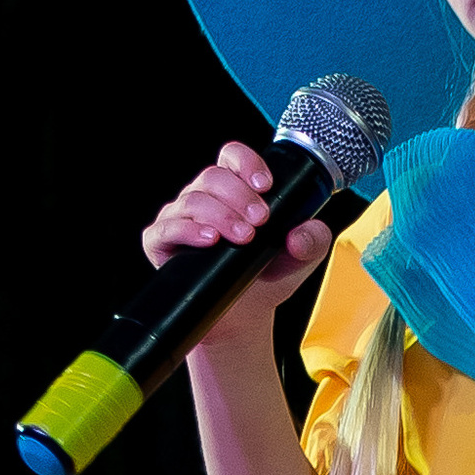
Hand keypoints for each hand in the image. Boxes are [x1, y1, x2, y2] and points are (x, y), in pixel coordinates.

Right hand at [144, 143, 334, 347]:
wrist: (244, 318)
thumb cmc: (265, 277)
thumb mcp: (300, 260)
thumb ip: (312, 242)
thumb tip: (299, 236)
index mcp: (234, 190)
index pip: (232, 157)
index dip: (246, 162)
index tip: (266, 185)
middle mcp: (204, 198)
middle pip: (213, 176)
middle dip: (240, 196)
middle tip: (261, 220)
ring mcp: (180, 219)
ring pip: (192, 200)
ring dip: (221, 215)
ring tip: (244, 237)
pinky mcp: (161, 243)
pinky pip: (164, 229)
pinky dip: (186, 231)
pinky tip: (209, 239)